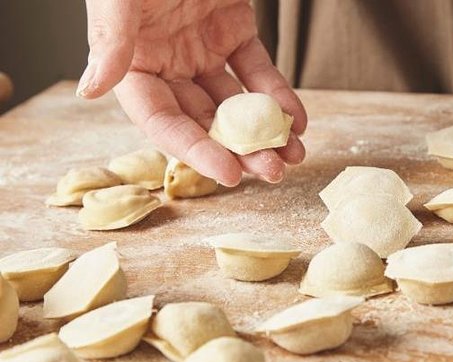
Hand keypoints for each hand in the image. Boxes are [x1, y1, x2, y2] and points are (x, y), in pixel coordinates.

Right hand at [78, 0, 306, 185]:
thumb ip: (109, 39)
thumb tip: (89, 90)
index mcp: (131, 62)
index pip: (162, 120)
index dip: (194, 150)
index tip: (229, 174)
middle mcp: (166, 62)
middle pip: (204, 119)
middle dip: (239, 149)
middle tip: (272, 172)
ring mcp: (200, 48)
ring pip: (234, 102)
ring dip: (264, 131)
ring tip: (293, 156)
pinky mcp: (233, 30)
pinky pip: (257, 70)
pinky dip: (278, 95)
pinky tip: (297, 119)